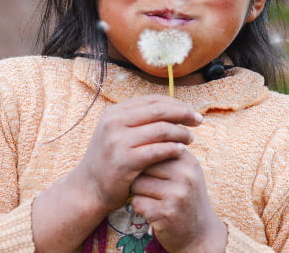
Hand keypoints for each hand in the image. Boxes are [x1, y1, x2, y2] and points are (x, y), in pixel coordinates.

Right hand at [73, 95, 202, 213]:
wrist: (90, 187)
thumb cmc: (111, 159)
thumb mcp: (119, 132)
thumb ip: (140, 119)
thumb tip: (175, 107)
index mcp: (115, 112)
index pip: (153, 100)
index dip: (176, 104)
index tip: (192, 111)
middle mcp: (114, 123)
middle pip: (159, 111)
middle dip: (183, 114)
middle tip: (198, 121)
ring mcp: (118, 142)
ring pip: (160, 130)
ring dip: (180, 133)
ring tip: (190, 139)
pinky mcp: (124, 161)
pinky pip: (157, 151)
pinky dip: (173, 149)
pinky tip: (182, 151)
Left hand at [129, 151, 227, 252]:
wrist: (200, 233)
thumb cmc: (186, 197)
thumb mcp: (185, 170)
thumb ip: (168, 152)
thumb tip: (141, 132)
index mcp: (188, 160)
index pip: (153, 146)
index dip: (143, 157)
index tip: (146, 167)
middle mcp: (184, 175)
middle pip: (142, 163)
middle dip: (139, 175)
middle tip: (149, 186)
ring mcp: (176, 194)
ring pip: (137, 183)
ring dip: (138, 192)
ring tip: (152, 198)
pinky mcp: (165, 213)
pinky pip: (137, 202)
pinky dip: (139, 207)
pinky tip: (152, 210)